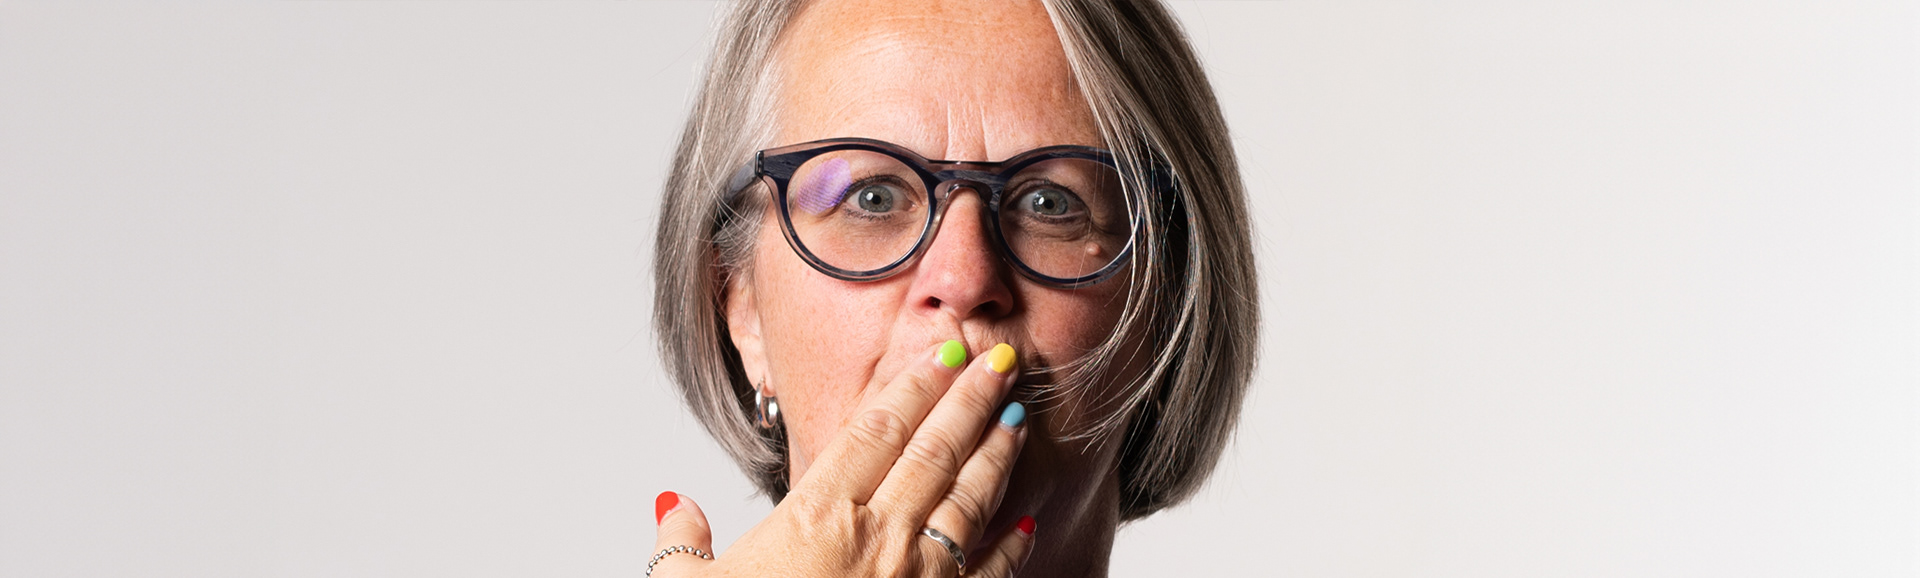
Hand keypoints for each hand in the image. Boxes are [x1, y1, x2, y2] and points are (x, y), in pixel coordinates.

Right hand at [649, 340, 1035, 577]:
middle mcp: (875, 540)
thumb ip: (682, 545)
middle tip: (1003, 359)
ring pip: (968, 501)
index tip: (941, 354)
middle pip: (934, 450)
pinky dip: (1009, 546)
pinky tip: (1024, 522)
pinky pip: (985, 576)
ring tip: (1018, 418)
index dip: (912, 385)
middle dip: (973, 399)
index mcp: (816, 518)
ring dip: (997, 456)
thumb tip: (673, 506)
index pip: (875, 430)